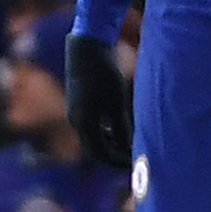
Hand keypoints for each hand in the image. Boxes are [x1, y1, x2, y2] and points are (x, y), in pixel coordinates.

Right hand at [66, 33, 132, 169]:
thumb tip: (128, 147)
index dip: (117, 162)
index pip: (99, 154)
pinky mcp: (78, 104)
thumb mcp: (115, 102)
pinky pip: (92, 126)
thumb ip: (121, 127)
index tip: (134, 164)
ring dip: (111, 144)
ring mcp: (76, 112)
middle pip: (94, 148)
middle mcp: (76, 121)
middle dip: (114, 155)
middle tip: (135, 156)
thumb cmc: (103, 73)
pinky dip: (106, 132)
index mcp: (83, 123)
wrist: (86, 48)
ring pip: (93, 137)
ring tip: (130, 144)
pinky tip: (120, 128)